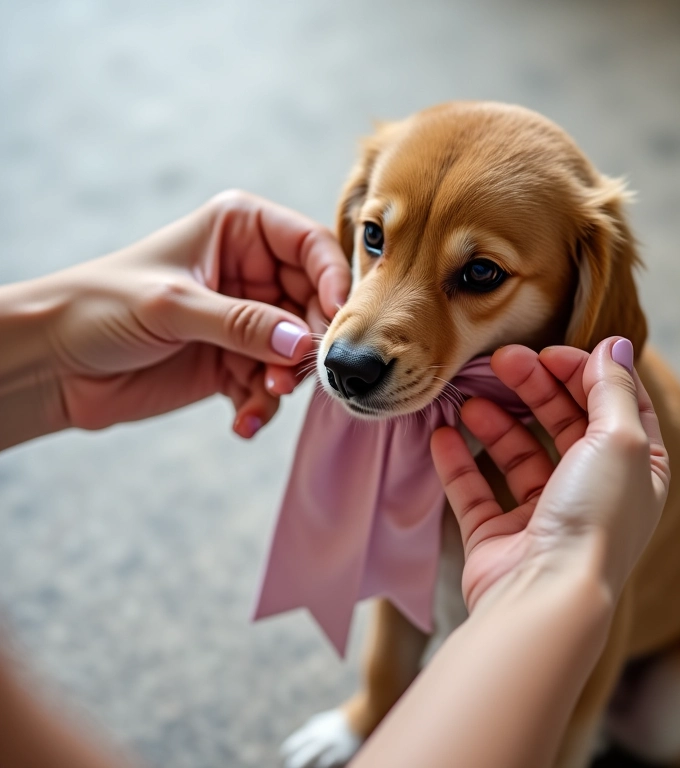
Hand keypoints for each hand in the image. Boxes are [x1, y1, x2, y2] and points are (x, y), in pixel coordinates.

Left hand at [17, 190, 349, 437]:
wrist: (55, 364)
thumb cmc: (99, 307)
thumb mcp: (173, 306)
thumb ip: (242, 323)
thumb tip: (302, 343)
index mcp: (240, 231)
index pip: (311, 246)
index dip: (333, 280)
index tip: (339, 319)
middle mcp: (251, 272)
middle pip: (314, 303)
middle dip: (309, 340)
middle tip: (296, 371)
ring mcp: (246, 320)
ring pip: (297, 349)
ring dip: (286, 378)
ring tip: (263, 394)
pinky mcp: (236, 362)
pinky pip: (270, 383)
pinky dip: (262, 405)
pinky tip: (240, 421)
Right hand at [431, 337, 669, 612]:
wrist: (544, 595)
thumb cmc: (592, 517)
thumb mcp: (619, 440)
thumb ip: (614, 390)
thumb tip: (617, 346)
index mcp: (634, 473)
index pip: (614, 407)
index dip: (584, 373)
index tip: (548, 352)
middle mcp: (592, 493)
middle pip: (562, 424)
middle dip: (534, 388)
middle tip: (502, 360)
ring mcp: (544, 516)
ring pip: (517, 455)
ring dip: (494, 423)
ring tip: (470, 400)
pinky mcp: (500, 536)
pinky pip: (476, 490)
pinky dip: (457, 462)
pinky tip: (442, 434)